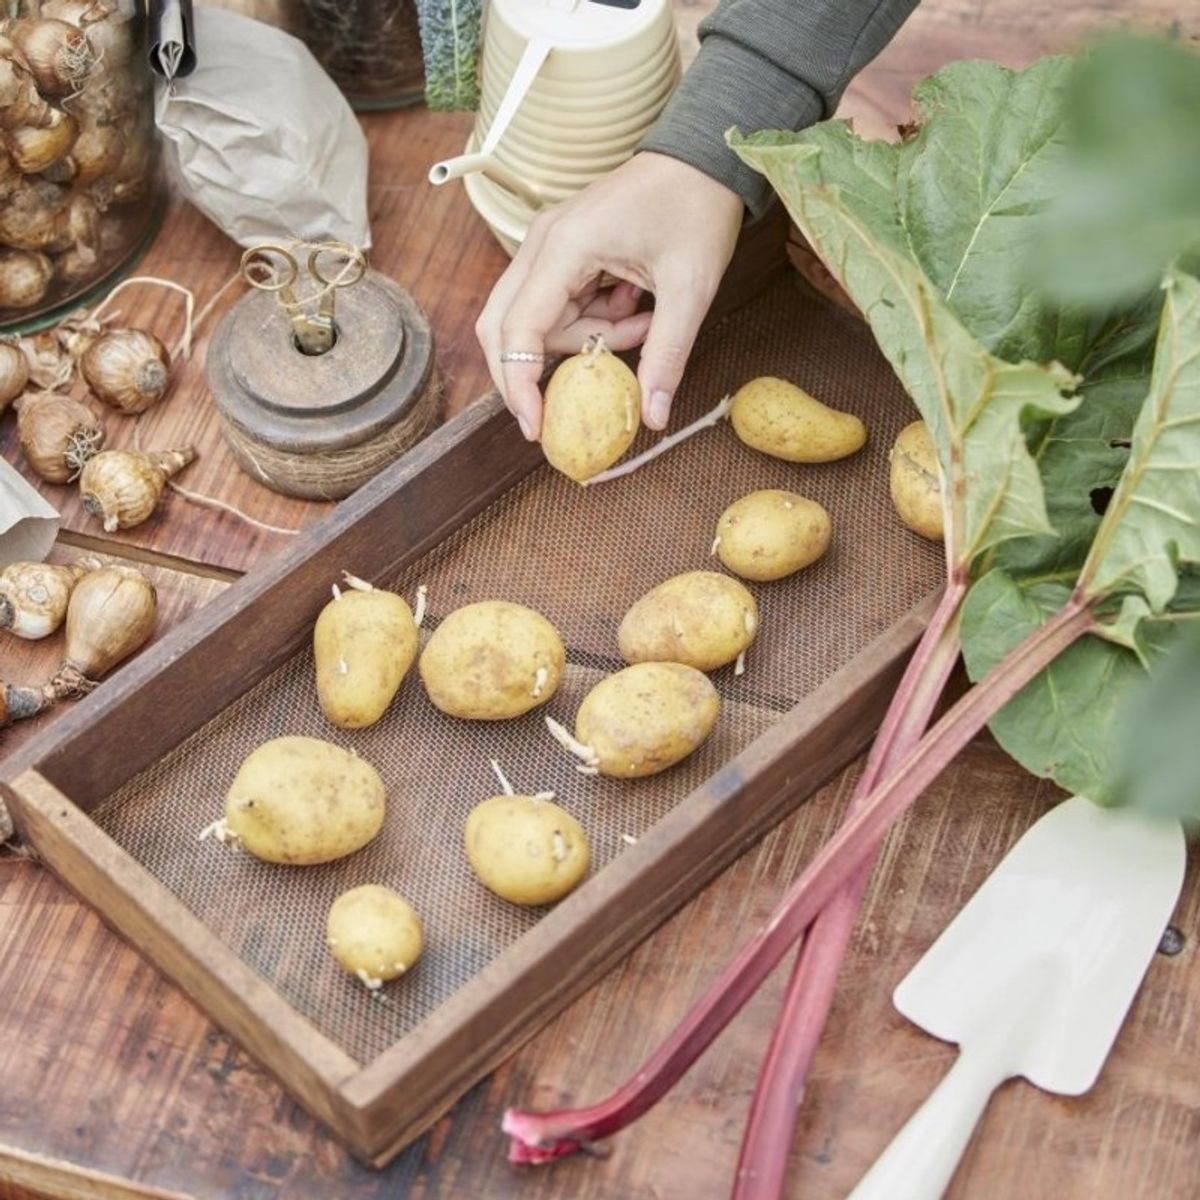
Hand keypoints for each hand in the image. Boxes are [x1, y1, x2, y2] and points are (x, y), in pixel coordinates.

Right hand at [475, 152, 743, 439]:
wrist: (703, 157)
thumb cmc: (696, 208)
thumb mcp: (691, 288)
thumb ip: (667, 354)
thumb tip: (652, 417)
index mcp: (564, 246)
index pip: (518, 329)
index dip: (519, 384)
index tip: (533, 427)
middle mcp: (542, 245)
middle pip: (505, 327)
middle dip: (528, 372)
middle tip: (555, 412)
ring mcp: (548, 247)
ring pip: (538, 322)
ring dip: (586, 341)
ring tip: (643, 323)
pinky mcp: (563, 253)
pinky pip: (560, 307)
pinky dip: (594, 323)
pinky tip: (634, 307)